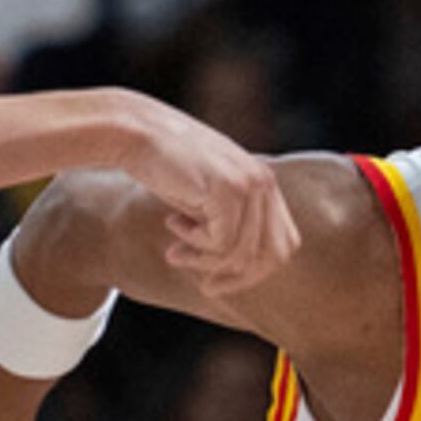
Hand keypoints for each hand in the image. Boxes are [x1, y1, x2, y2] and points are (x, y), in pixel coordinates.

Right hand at [112, 97, 297, 296]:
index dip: (256, 270)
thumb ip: (228, 224)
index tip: (220, 279)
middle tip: (206, 285)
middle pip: (274, 255)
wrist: (138, 134)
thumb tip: (239, 270)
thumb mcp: (206, 199)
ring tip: (175, 253)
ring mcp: (249, 185)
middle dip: (239, 278)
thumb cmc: (166, 168)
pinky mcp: (227, 190)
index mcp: (265, 183)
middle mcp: (264, 182)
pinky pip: (220, 243)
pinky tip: (172, 222)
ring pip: (242, 253)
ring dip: (204, 261)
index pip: (283, 243)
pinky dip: (194, 244)